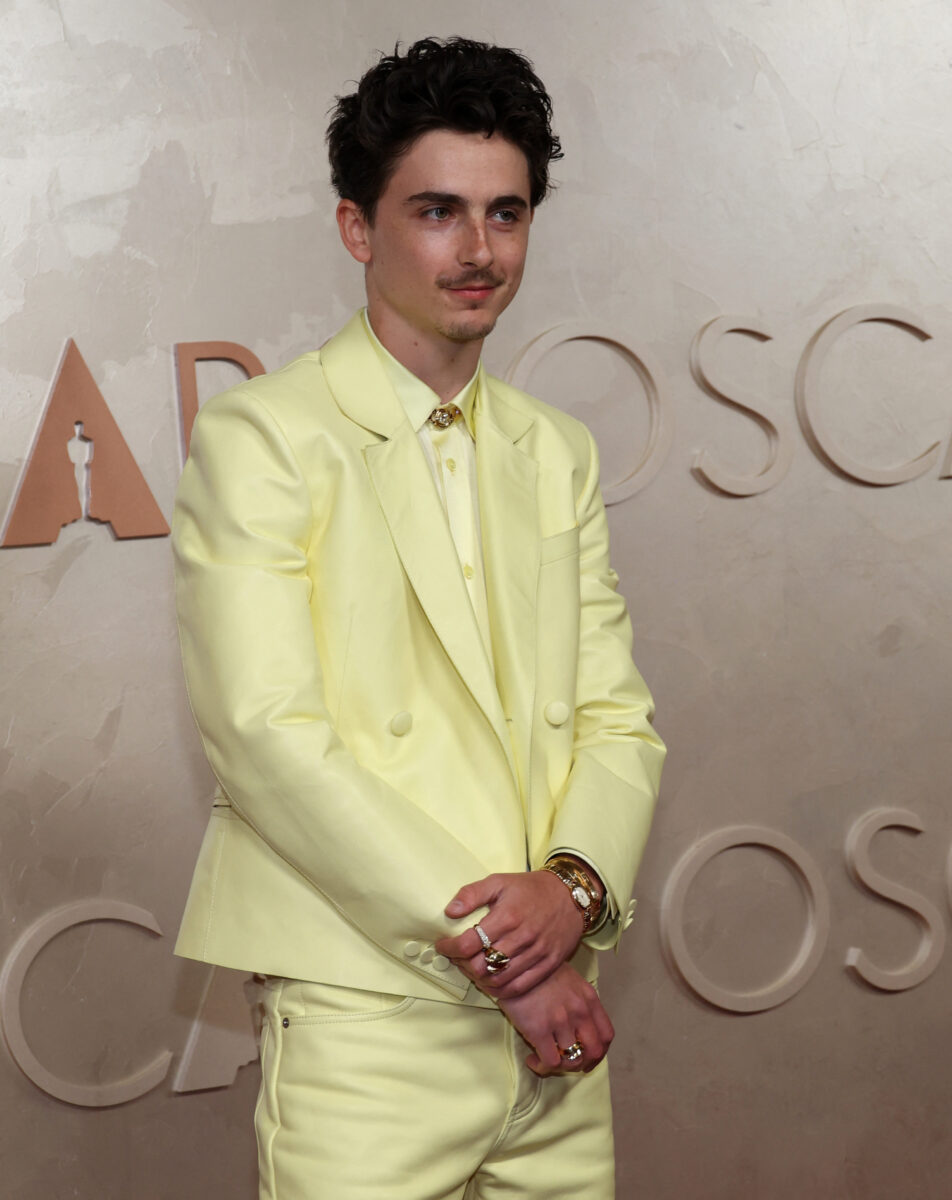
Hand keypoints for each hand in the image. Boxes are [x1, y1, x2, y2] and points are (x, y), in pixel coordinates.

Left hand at [435, 870, 583, 998]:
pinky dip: (501, 990)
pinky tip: (491, 982)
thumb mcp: (499, 881)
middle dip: (462, 964)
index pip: (469, 943)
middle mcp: (522, 937)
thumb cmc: (531, 888)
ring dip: (479, 978)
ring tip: (472, 968)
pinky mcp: (548, 965)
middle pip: (481, 965)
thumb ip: (472, 894)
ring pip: (499, 979)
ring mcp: (537, 954)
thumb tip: (450, 911)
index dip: (450, 947)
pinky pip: (519, 987)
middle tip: (458, 957)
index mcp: (507, 916)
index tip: (443, 945)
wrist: (571, 896)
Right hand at [495, 963, 613, 1075]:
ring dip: (559, 1066)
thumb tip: (579, 1029)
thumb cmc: (539, 971)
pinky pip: (550, 1062)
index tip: (587, 1058)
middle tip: (566, 1063)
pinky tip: (532, 1059)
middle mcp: (580, 1011)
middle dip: (583, 1064)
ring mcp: (561, 1021)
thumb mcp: (569, 980)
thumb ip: (580, 1002)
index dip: (599, 1053)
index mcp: (589, 998)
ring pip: (572, 1061)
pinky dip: (542, 1066)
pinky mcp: (539, 1029)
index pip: (606, 1035)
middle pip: (594, 1052)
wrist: (512, 963)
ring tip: (545, 1059)